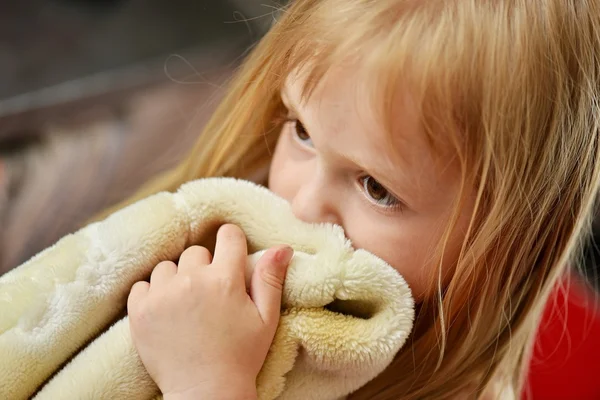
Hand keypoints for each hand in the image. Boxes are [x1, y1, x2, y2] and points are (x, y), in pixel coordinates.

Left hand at [127, 224, 293, 399]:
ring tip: (186, 305)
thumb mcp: (266, 318)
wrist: (205, 393)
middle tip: (210, 295)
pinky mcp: (141, 310)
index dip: (231, 243)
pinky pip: (142, 285)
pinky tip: (166, 312)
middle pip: (196, 251)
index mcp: (226, 279)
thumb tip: (282, 246)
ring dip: (176, 279)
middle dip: (204, 267)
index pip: (228, 235)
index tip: (230, 256)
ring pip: (168, 266)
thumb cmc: (241, 356)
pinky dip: (152, 294)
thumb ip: (270, 279)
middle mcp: (193, 281)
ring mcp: (163, 295)